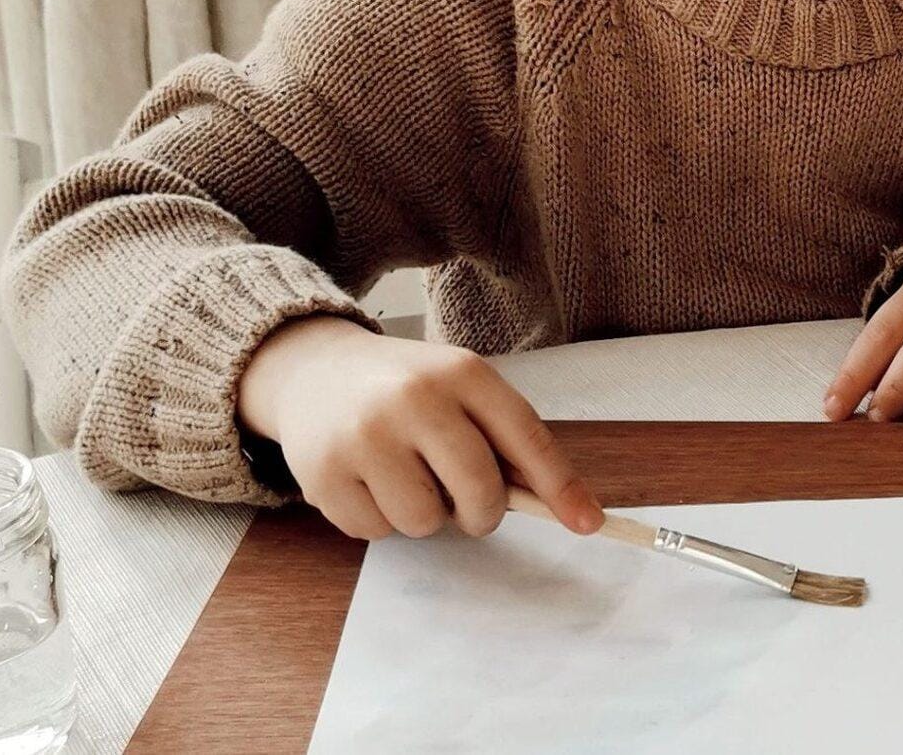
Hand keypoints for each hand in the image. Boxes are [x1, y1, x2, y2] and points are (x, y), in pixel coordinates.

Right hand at [237, 315, 604, 541]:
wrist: (314, 370)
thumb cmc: (406, 390)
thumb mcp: (459, 391)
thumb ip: (503, 440)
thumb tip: (562, 505)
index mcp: (462, 373)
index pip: (525, 436)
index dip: (561, 485)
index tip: (588, 523)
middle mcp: (415, 399)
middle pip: (479, 490)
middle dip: (483, 513)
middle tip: (469, 505)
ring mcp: (365, 436)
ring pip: (425, 522)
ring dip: (424, 516)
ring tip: (405, 477)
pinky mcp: (323, 473)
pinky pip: (375, 532)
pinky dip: (379, 519)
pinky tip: (366, 480)